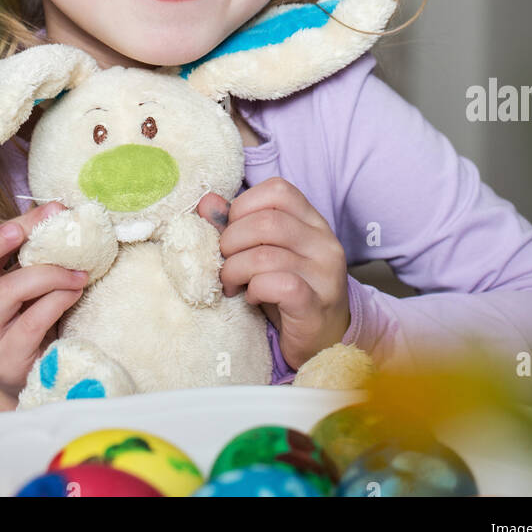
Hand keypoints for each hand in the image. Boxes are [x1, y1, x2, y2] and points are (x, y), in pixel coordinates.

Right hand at [0, 201, 89, 403]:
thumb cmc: (31, 318)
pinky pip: (33, 321)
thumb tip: (58, 210)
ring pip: (6, 292)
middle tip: (24, 232)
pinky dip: (58, 299)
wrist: (37, 375)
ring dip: (48, 274)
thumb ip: (31, 252)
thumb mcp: (25, 284)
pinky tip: (75, 292)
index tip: (23, 223)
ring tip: (78, 272)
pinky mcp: (7, 360)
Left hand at [196, 178, 350, 370]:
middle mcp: (324, 243)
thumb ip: (237, 226)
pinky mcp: (316, 305)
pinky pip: (279, 285)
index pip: (278, 190)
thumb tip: (206, 202)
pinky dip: (255, 289)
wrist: (323, 341)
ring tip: (232, 284)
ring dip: (235, 269)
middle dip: (232, 241)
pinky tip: (252, 298)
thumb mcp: (264, 254)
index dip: (243, 206)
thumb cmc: (288, 293)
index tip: (230, 230)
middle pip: (267, 221)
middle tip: (223, 262)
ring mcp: (324, 274)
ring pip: (266, 255)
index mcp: (313, 222)